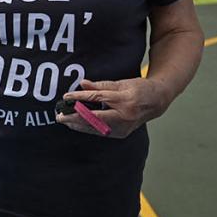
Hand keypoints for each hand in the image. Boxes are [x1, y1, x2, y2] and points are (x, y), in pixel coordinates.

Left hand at [56, 78, 172, 138]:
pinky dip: (86, 128)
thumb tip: (82, 84)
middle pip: (95, 118)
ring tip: (63, 120)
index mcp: (125, 100)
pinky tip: (75, 125)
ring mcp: (123, 127)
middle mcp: (124, 116)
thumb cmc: (139, 89)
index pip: (98, 99)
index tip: (66, 97)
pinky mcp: (121, 133)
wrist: (157, 102)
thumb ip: (101, 85)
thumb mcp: (122, 82)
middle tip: (59, 115)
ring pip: (96, 127)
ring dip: (77, 125)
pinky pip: (100, 131)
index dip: (80, 98)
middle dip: (75, 117)